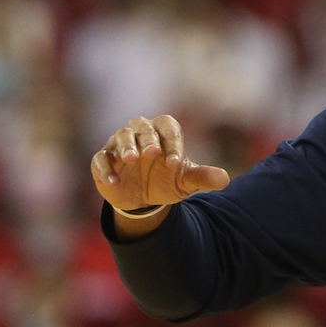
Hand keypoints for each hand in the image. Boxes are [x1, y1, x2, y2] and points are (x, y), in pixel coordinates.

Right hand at [91, 115, 229, 214]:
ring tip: (131, 159)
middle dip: (148, 139)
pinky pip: (101, 159)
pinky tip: (114, 182)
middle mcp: (141, 133)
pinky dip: (105, 169)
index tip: (176, 164)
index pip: (170, 130)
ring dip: (126, 147)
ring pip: (120, 137)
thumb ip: (202, 177)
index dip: (173, 144)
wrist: (144, 199)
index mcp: (164, 133)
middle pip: (143, 128)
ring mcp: (120, 145)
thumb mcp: (186, 182)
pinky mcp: (104, 160)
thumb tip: (225, 179)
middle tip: (152, 153)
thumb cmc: (167, 181)